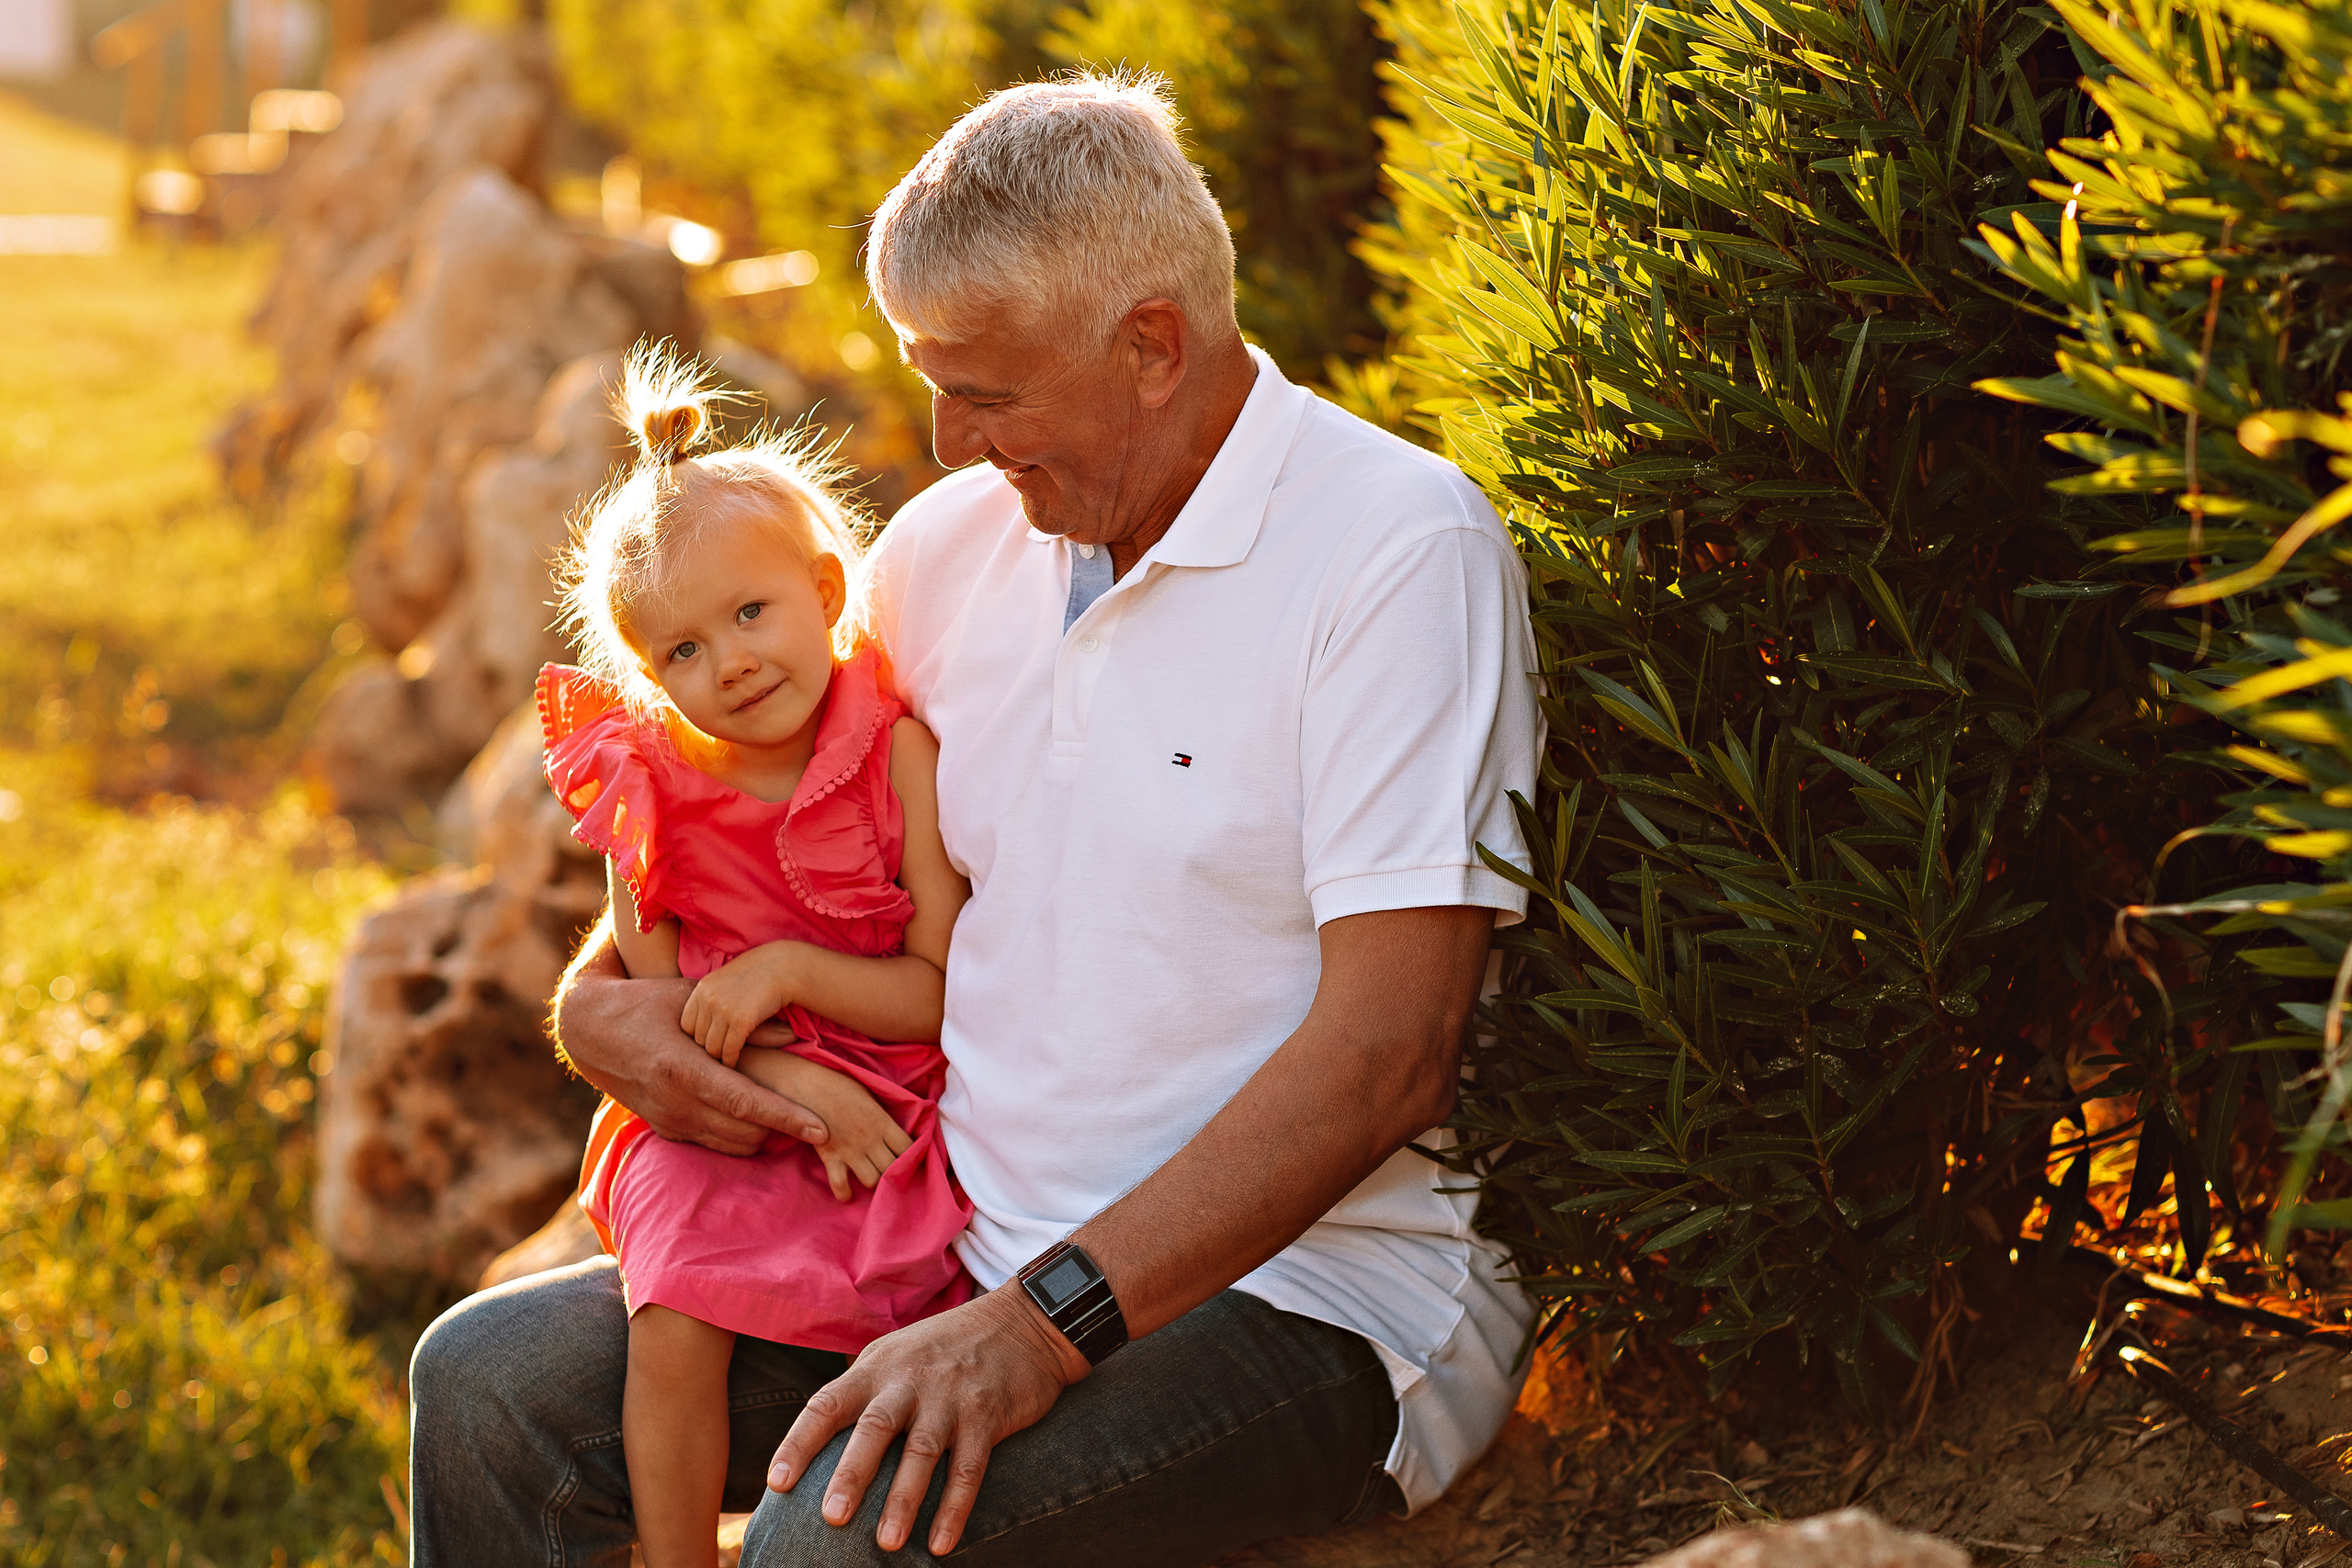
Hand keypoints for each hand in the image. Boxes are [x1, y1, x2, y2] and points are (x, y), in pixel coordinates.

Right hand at [554, 932, 827, 1154]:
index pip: (745, 1103)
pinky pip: (715, 1143)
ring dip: (766, 1135)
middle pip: (745, 1131)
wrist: (590, 1032)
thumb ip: (743, 1024)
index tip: (821, 1128)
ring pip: (733, 1144)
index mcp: (682, 1069)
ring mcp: (669, 1121)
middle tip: (818, 1117)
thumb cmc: (646, 1005)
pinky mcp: (666, 1130)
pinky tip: (760, 1118)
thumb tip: (794, 1037)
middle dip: (785, 1129)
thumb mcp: (692, 1001)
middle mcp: (675, 1103)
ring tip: (794, 1118)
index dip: (786, 1118)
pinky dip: (741, 1136)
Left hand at [680, 945, 798, 1065]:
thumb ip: (709, 998)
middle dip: (708, 1047)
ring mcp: (724, 1010)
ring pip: (712, 1048)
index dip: (697, 1036)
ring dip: (720, 1056)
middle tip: (718, 1052)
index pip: (686, 1025)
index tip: (708, 1040)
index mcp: (701, 989)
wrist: (781, 968)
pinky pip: (729, 1050)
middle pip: (698, 1038)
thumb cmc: (755, 975)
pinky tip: (734, 1062)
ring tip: (726, 1058)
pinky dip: (730, 1060)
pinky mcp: (741, 1021)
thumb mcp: (724, 981)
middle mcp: (709, 999)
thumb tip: (698, 1024)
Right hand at [738, 1049, 913, 1200]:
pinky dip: (845, 1193)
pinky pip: (840, 1185)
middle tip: (891, 1171)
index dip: (912, 1155)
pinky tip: (848, 1192)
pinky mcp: (830, 1157)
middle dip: (894, 1172)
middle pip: (893, 1168)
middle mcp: (870, 1139)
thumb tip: (897, 1127)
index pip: (909, 1147)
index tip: (910, 1157)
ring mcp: (850, 1150)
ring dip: (873, 1181)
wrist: (807, 1085)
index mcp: (883, 1121)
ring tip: (871, 1176)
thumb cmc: (839, 1085)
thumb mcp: (870, 1094)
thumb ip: (882, 1115)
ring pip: (873, 1180)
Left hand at [765, 1285, 1088, 1553]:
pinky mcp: (988, 1414)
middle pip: (875, 1428)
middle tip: (831, 1518)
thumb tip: (815, 1435)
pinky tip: (940, 1543)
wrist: (1023, 1321)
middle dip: (852, 1474)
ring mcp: (950, 1397)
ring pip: (923, 1452)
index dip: (800, 1442)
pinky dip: (955, 1507)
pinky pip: (970, 1466)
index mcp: (877, 1367)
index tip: (777, 1482)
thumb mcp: (896, 1352)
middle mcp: (910, 1380)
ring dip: (904, 1500)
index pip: (828, 1403)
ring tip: (885, 1543)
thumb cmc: (946, 1346)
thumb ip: (861, 1388)